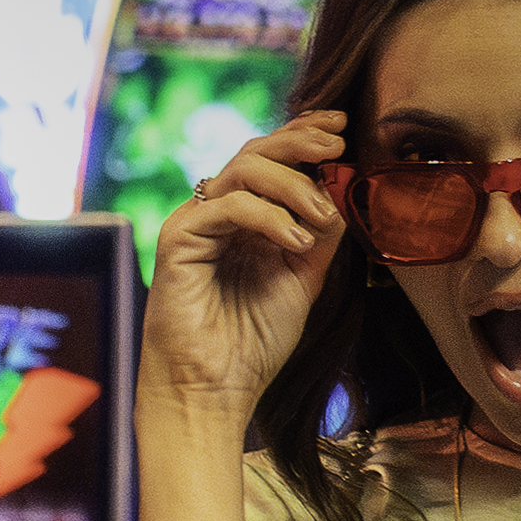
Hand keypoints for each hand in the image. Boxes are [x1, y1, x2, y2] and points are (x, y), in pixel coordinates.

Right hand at [136, 107, 349, 417]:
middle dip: (300, 141)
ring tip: (321, 217)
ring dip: (293, 185)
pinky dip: (270, 216)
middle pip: (255, 152)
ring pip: (243, 169)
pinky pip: (228, 205)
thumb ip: (320, 232)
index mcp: (245, 221)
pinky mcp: (178, 240)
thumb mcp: (304, 278)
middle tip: (337, 145)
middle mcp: (217, 215)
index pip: (271, 160)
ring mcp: (195, 224)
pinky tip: (296, 243)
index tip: (343, 128)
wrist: (214, 391)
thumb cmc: (253, 345)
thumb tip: (342, 184)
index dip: (304, 135)